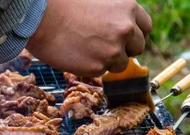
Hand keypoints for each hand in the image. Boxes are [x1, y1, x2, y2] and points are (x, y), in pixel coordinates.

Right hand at [26, 0, 151, 76]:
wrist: (44, 20)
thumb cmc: (67, 7)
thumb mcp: (101, 1)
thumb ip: (117, 15)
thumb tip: (126, 31)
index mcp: (129, 9)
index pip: (146, 28)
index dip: (134, 35)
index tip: (125, 39)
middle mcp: (126, 30)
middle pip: (138, 48)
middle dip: (124, 50)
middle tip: (104, 47)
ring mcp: (113, 50)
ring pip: (121, 64)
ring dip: (108, 61)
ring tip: (87, 50)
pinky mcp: (98, 67)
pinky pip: (102, 72)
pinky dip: (91, 67)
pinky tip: (78, 55)